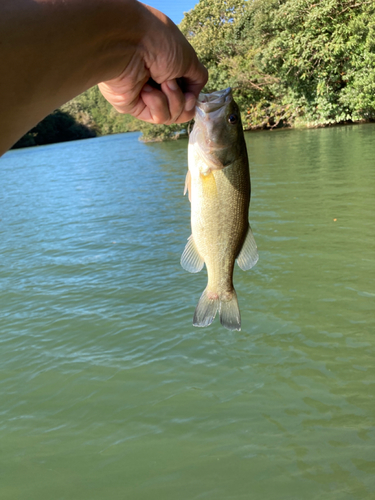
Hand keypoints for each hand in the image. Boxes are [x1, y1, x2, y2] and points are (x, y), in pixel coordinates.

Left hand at [98, 3, 207, 124]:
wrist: (128, 44)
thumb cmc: (158, 44)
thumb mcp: (189, 58)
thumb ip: (198, 77)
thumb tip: (194, 97)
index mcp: (169, 66)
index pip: (189, 92)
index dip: (193, 95)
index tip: (191, 89)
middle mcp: (157, 81)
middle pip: (183, 109)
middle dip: (182, 98)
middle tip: (170, 81)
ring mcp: (146, 96)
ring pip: (173, 116)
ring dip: (172, 99)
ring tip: (159, 82)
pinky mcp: (135, 107)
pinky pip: (158, 117)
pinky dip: (157, 104)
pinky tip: (145, 90)